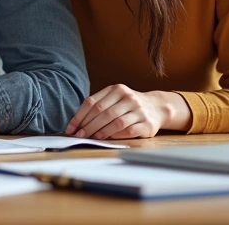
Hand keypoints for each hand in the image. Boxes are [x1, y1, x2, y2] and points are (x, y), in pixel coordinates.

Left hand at [65, 84, 188, 139]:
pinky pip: (128, 131)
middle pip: (102, 112)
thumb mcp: (115, 98)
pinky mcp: (147, 124)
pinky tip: (106, 139)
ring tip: (90, 138)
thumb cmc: (129, 105)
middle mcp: (128, 97)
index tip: (71, 128)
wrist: (157, 107)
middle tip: (78, 135)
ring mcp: (139, 110)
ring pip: (115, 122)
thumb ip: (99, 106)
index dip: (79, 116)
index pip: (92, 102)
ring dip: (100, 131)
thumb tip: (77, 124)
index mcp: (116, 89)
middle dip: (87, 126)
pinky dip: (115, 135)